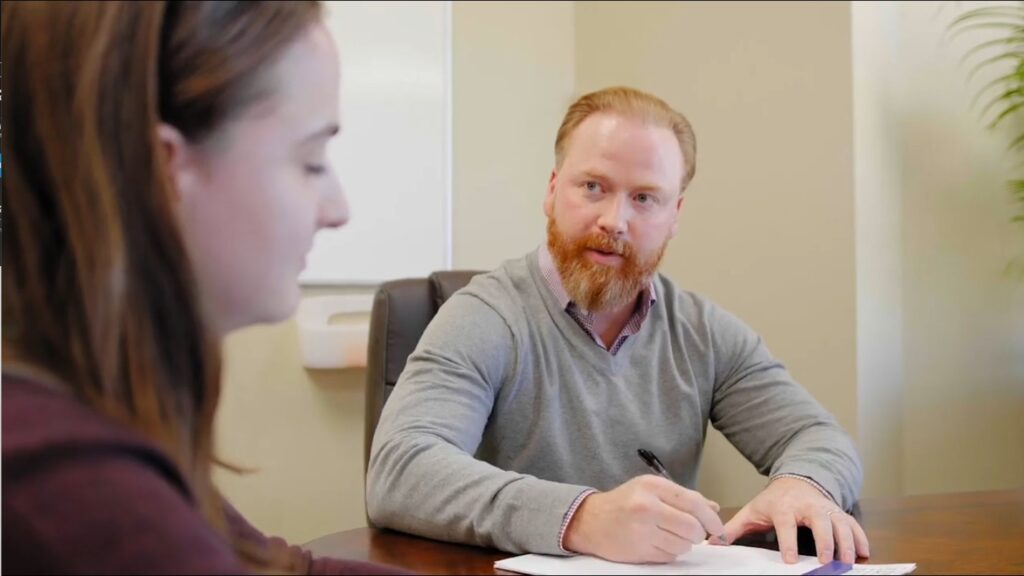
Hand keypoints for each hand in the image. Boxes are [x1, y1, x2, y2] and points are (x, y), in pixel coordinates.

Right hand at [562, 475, 725, 563]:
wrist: (590, 520)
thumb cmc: (625, 502)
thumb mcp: (651, 489)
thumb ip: (683, 497)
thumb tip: (714, 509)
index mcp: (652, 486)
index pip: (693, 503)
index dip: (711, 519)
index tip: (718, 528)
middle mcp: (647, 507)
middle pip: (692, 528)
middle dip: (698, 534)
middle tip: (692, 533)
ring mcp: (642, 531)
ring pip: (683, 545)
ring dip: (683, 544)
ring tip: (668, 535)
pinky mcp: (638, 551)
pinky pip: (669, 556)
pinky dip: (669, 552)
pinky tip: (657, 542)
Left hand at [718, 477, 869, 564]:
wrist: (797, 479)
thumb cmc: (774, 500)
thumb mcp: (753, 510)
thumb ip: (733, 527)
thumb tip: (712, 542)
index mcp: (784, 507)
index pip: (786, 525)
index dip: (788, 542)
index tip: (790, 560)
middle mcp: (808, 506)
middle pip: (819, 523)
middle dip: (824, 542)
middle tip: (826, 562)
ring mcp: (826, 508)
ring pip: (840, 523)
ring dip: (846, 542)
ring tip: (848, 562)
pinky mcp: (840, 512)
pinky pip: (854, 524)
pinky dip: (861, 537)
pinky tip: (865, 553)